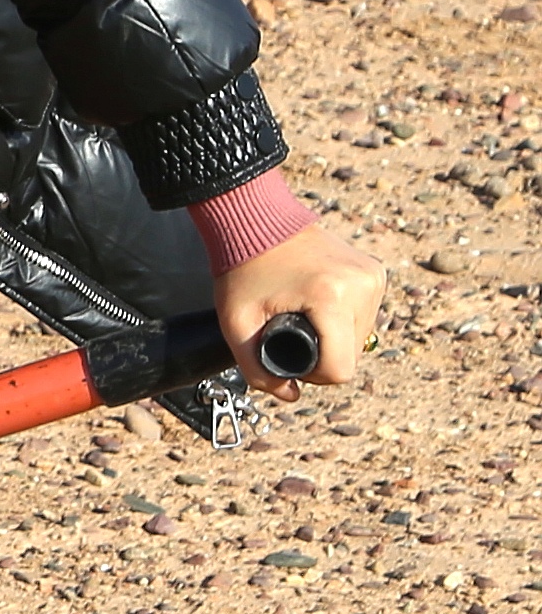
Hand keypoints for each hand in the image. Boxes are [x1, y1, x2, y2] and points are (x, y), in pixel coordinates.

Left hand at [220, 217, 381, 391]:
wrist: (254, 218)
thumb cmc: (241, 268)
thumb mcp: (236, 323)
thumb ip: (256, 369)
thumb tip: (289, 395)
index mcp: (330, 297)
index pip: (340, 369)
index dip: (312, 375)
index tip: (288, 354)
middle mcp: (361, 285)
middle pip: (352, 355)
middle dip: (322, 355)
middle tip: (289, 331)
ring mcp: (373, 276)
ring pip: (361, 337)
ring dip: (335, 337)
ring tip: (302, 313)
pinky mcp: (376, 271)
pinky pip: (365, 315)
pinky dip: (343, 318)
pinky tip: (318, 304)